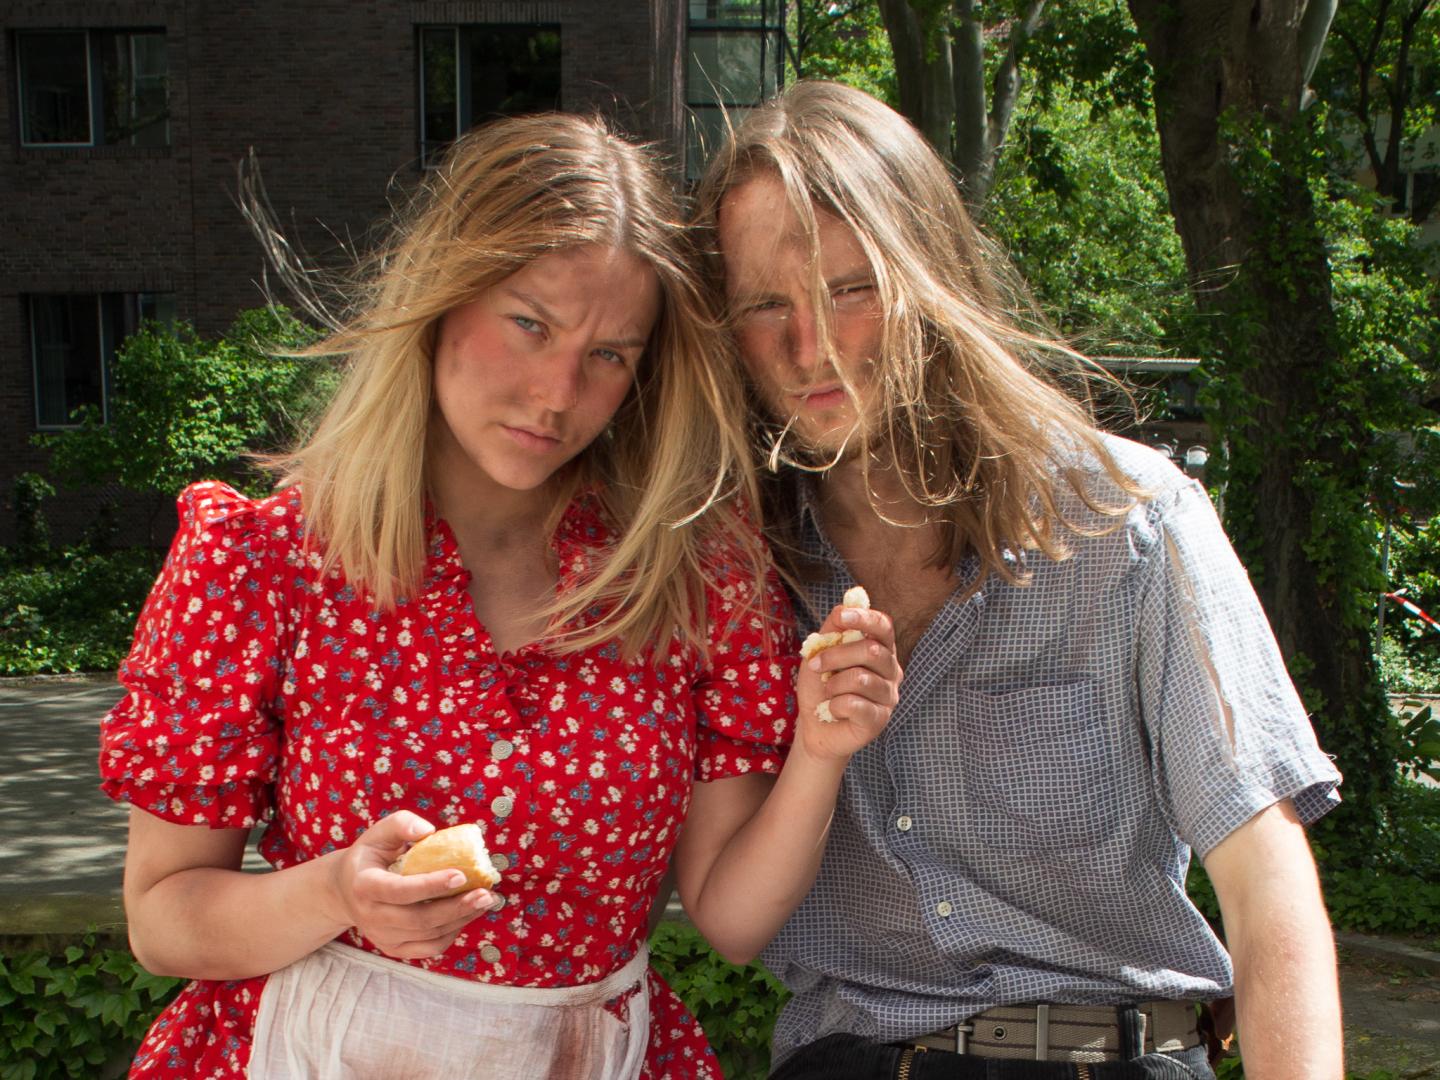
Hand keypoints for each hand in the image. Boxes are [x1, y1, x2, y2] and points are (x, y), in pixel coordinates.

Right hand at [326, 811, 497, 959]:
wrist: (345, 890)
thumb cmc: (370, 855)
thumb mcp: (378, 833)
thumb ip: (401, 824)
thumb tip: (428, 831)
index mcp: (365, 886)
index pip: (400, 891)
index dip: (431, 885)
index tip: (461, 874)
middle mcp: (371, 916)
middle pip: (419, 919)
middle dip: (456, 908)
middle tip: (486, 894)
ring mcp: (382, 936)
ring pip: (428, 935)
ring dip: (461, 920)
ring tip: (485, 901)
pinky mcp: (394, 948)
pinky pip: (429, 948)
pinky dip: (452, 934)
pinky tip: (467, 915)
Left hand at [796, 605, 900, 762]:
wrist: (814, 725)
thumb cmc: (821, 685)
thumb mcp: (820, 652)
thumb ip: (833, 628)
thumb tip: (845, 604)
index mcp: (880, 649)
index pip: (884, 626)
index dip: (865, 618)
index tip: (843, 617)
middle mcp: (891, 671)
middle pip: (871, 650)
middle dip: (836, 655)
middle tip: (814, 665)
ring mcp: (889, 696)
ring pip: (861, 679)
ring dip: (833, 684)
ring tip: (828, 692)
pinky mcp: (879, 720)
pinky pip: (855, 704)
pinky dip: (834, 705)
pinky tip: (833, 709)